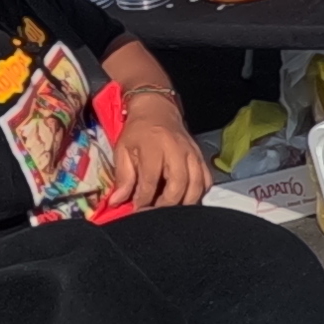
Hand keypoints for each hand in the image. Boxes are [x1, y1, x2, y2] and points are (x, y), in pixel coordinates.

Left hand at [104, 93, 212, 214]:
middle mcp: (177, 151)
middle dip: (166, 205)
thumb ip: (122, 177)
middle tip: (154, 213)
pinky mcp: (201, 157)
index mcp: (154, 147)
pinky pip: (207, 181)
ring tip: (169, 210)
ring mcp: (192, 154)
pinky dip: (198, 193)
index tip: (136, 209)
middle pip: (178, 185)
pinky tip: (186, 198)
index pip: (150, 180)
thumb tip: (116, 202)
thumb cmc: (138, 132)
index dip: (143, 199)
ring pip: (196, 186)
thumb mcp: (123, 150)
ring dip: (183, 203)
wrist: (158, 110)